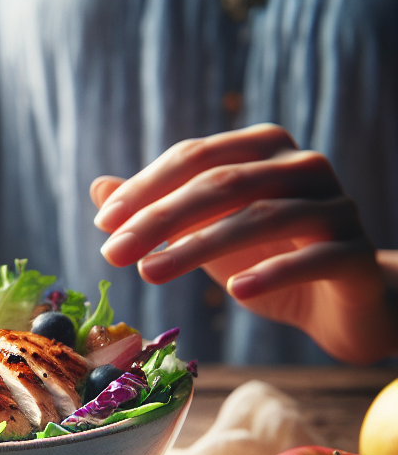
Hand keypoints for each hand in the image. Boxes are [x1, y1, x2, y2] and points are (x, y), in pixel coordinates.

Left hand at [90, 123, 397, 364]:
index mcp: (264, 148)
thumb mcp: (202, 233)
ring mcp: (337, 206)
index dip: (146, 188)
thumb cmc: (263, 259)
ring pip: (261, 218)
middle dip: (160, 218)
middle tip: (112, 253)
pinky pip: (314, 257)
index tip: (103, 224)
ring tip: (149, 273)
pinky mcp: (357, 254)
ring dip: (198, 246)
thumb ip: (156, 210)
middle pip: (222, 183)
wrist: (338, 306)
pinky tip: (235, 291)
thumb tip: (98, 188)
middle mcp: (305, 166)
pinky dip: (273, 271)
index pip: (195, 156)